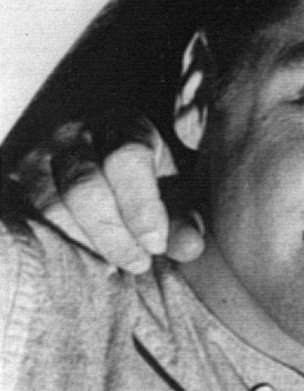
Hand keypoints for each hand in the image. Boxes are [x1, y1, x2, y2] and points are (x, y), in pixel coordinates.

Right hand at [11, 114, 203, 273]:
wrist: (105, 159)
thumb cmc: (150, 180)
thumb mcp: (174, 193)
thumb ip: (184, 219)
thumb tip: (191, 248)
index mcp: (127, 126)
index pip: (128, 159)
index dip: (141, 207)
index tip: (156, 245)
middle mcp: (80, 132)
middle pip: (86, 185)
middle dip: (114, 233)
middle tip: (139, 263)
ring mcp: (46, 152)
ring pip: (56, 202)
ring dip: (88, 240)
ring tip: (118, 264)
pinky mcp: (25, 175)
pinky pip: (37, 213)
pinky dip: (64, 239)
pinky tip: (89, 257)